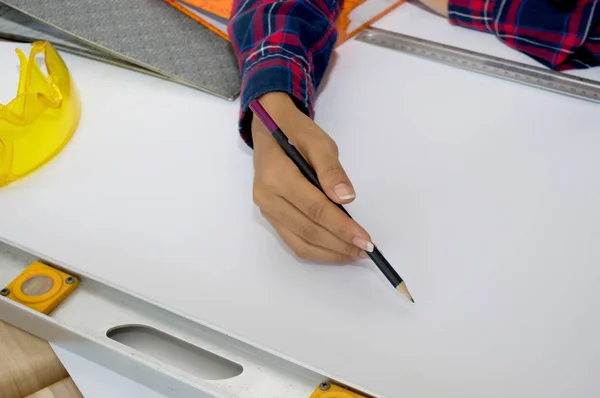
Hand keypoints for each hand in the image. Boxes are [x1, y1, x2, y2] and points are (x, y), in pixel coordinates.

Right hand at [252, 92, 372, 262]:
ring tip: (354, 253)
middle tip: (366, 250)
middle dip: (339, 244)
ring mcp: (266, 209)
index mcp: (277, 175)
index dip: (341, 226)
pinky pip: (292, 240)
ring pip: (299, 242)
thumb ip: (332, 170)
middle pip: (308, 230)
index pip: (314, 208)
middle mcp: (267, 196)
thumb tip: (347, 198)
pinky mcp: (269, 215)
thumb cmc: (297, 131)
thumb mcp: (319, 141)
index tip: (365, 238)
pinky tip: (336, 249)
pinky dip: (316, 249)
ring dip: (329, 252)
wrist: (269, 128)